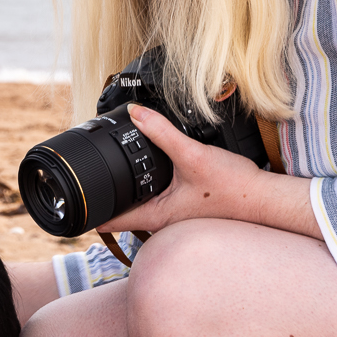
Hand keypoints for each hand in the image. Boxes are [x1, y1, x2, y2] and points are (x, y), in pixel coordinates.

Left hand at [100, 105, 316, 238]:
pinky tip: (150, 173)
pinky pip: (158, 201)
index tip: (72, 202)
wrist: (264, 199)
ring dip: (127, 193)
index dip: (89, 212)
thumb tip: (136, 113)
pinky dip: (147, 189)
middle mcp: (164, 223)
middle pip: (122, 214)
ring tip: (111, 173)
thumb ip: (162, 133)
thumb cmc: (234, 187)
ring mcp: (176, 218)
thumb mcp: (193, 156)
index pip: (111, 222)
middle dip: (104, 198)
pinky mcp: (187, 209)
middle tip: (87, 178)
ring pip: (140, 207)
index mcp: (157, 217)